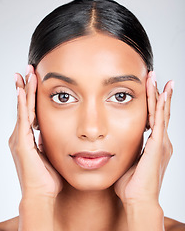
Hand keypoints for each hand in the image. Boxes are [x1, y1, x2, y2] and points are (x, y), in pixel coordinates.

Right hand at [9, 65, 62, 199]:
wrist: (42, 195)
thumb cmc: (48, 177)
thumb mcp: (49, 153)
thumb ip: (48, 141)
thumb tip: (51, 133)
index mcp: (28, 137)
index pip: (30, 110)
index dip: (32, 95)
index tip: (35, 80)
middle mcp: (21, 135)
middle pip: (24, 106)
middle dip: (26, 87)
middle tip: (28, 69)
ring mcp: (19, 138)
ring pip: (23, 109)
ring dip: (24, 91)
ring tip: (25, 74)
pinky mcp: (21, 143)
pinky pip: (23, 119)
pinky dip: (22, 104)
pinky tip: (22, 91)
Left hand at [114, 71, 173, 207]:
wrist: (137, 199)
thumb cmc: (130, 183)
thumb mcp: (127, 160)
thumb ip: (124, 149)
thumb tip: (114, 143)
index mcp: (153, 144)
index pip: (152, 117)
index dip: (151, 102)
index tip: (148, 88)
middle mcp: (160, 140)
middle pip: (159, 111)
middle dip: (156, 93)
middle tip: (154, 76)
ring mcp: (160, 142)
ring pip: (160, 112)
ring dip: (159, 94)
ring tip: (157, 78)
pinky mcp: (157, 145)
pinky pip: (159, 122)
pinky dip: (161, 107)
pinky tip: (162, 94)